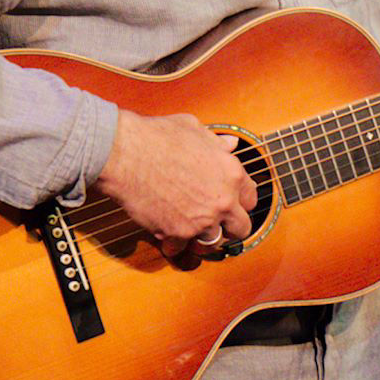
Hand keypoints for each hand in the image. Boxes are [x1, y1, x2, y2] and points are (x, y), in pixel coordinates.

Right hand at [93, 109, 257, 256]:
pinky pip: (182, 249)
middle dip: (230, 227)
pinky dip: (175, 244)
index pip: (252, 197)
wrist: (127, 153)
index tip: (232, 203)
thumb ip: (217, 143)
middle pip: (241, 228)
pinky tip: (168, 234)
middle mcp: (222, 200)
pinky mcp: (177, 233)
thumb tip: (230, 144)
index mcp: (231, 173)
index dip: (241, 201)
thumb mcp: (196, 130)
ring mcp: (201, 220)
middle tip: (217, 223)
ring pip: (214, 244)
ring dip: (204, 239)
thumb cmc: (159, 136)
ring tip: (193, 232)